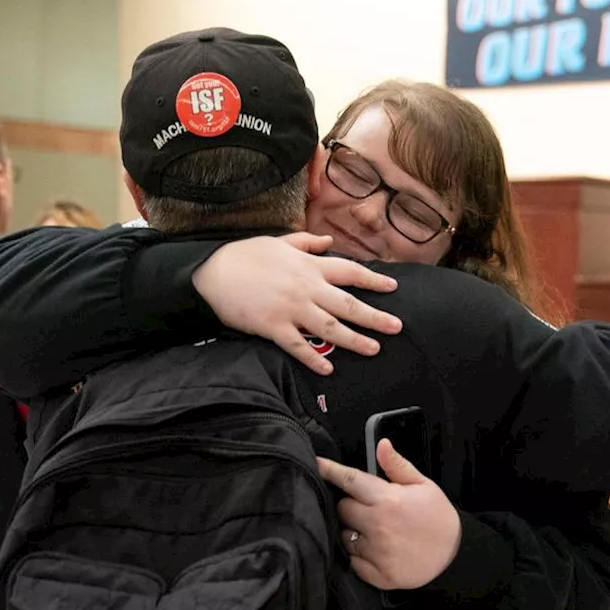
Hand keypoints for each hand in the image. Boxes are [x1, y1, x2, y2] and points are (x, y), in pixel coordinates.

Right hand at [192, 233, 402, 374]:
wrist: (211, 273)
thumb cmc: (244, 255)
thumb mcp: (277, 242)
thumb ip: (306, 243)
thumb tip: (328, 241)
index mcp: (308, 266)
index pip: (349, 272)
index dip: (373, 279)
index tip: (392, 287)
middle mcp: (306, 288)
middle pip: (348, 304)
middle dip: (374, 316)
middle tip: (397, 327)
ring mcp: (291, 309)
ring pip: (330, 327)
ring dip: (354, 340)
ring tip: (374, 349)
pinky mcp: (273, 327)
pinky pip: (299, 346)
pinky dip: (314, 359)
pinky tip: (329, 368)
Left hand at [316, 439, 461, 589]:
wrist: (455, 555)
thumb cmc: (437, 516)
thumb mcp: (423, 485)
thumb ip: (397, 466)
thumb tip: (381, 444)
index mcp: (387, 499)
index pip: (349, 481)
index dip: (329, 471)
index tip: (316, 464)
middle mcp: (378, 525)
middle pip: (342, 509)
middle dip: (351, 505)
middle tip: (369, 507)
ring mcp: (376, 552)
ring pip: (344, 536)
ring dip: (353, 531)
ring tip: (374, 531)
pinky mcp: (377, 575)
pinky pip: (353, 562)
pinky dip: (359, 556)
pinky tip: (375, 551)